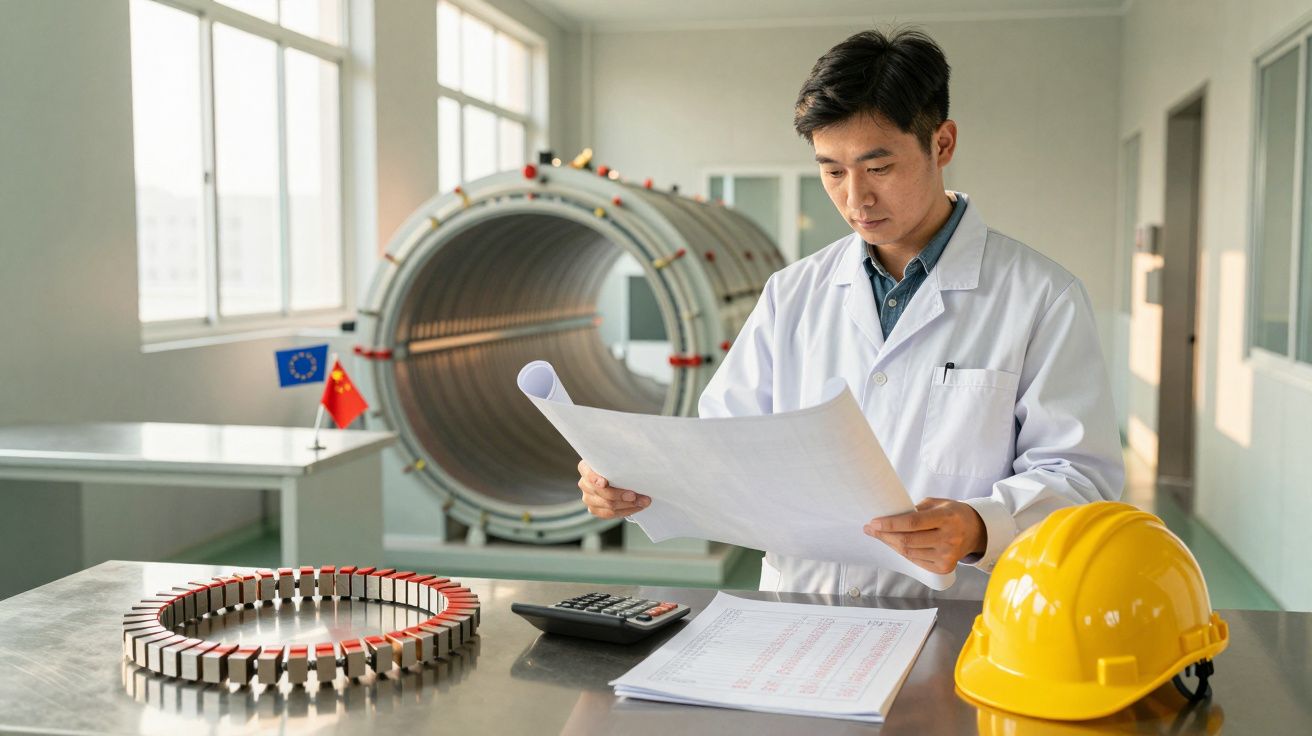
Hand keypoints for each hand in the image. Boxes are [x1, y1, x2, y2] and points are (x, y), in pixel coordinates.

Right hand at [577, 459, 650, 519]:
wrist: (618, 476)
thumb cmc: (617, 465)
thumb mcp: (616, 460)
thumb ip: (619, 462)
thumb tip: (634, 465)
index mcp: (585, 467)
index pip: (588, 474)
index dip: (595, 479)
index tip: (605, 483)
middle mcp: (584, 483)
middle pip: (601, 492)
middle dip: (621, 495)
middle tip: (636, 495)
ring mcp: (587, 498)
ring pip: (608, 505)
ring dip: (628, 505)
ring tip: (643, 501)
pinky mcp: (594, 509)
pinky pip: (610, 514)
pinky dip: (626, 511)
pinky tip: (637, 507)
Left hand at [863, 498, 986, 573]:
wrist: (975, 531)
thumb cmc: (952, 513)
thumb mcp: (937, 504)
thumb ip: (915, 510)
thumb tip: (889, 517)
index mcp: (947, 518)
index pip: (913, 523)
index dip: (891, 524)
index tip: (874, 522)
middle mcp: (949, 539)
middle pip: (908, 541)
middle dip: (885, 535)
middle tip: (871, 528)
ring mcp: (947, 556)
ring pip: (909, 553)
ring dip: (891, 544)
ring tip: (880, 535)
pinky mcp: (944, 567)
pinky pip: (916, 561)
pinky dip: (903, 552)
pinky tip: (895, 544)